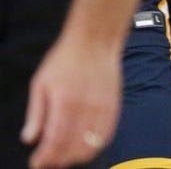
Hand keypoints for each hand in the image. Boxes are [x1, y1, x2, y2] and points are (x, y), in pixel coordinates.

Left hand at [21, 35, 121, 168]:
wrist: (95, 41)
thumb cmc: (65, 59)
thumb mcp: (40, 83)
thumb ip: (36, 113)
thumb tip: (29, 139)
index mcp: (65, 102)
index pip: (55, 140)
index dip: (45, 157)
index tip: (37, 163)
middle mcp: (86, 107)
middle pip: (72, 147)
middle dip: (59, 159)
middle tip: (48, 162)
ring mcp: (103, 107)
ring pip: (91, 144)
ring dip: (76, 156)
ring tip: (65, 156)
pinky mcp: (114, 106)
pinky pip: (106, 134)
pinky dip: (95, 146)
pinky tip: (84, 147)